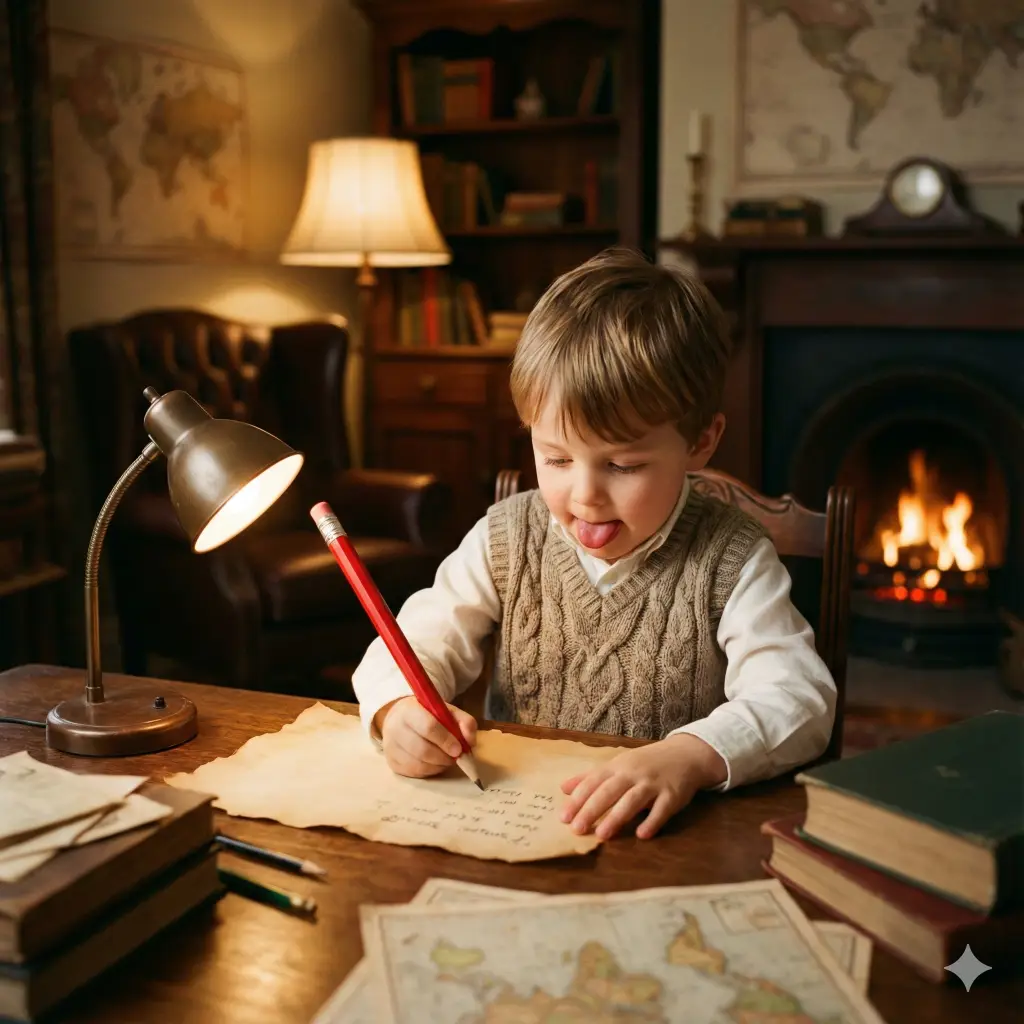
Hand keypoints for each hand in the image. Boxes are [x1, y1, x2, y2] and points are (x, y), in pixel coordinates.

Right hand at [375, 696, 476, 778]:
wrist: (400, 719)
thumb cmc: (427, 715)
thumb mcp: (447, 711)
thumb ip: (464, 722)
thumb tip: (470, 742)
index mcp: (409, 710)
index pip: (428, 727)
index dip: (446, 740)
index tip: (459, 749)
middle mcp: (395, 728)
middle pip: (422, 750)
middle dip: (444, 757)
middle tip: (455, 757)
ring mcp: (391, 747)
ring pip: (419, 765)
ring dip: (439, 766)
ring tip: (446, 759)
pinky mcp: (392, 763)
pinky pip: (415, 773)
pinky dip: (430, 771)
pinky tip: (435, 763)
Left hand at [560, 734, 726, 840]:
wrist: (684, 754)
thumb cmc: (645, 763)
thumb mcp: (617, 765)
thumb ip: (591, 777)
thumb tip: (563, 788)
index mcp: (617, 767)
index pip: (594, 782)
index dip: (578, 799)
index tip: (563, 817)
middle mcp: (633, 773)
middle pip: (609, 791)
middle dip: (592, 809)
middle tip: (577, 829)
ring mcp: (653, 783)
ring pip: (633, 800)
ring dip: (617, 817)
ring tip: (602, 835)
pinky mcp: (673, 794)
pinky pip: (662, 809)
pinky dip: (652, 821)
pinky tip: (642, 835)